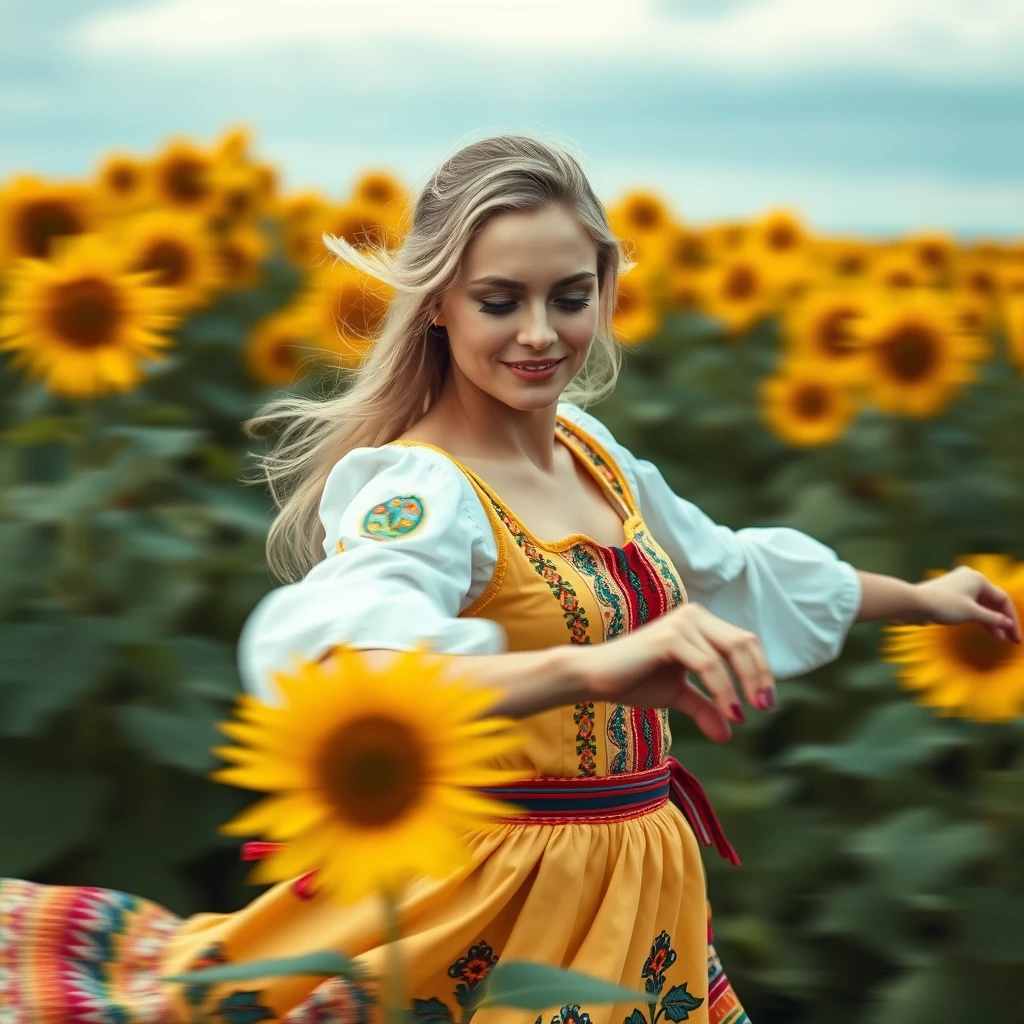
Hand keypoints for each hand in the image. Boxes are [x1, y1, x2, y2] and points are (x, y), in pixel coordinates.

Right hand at [573, 602, 775, 743]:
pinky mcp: (669, 637)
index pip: (744, 642)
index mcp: (699, 623)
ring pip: (728, 654)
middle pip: (744, 643)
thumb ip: (704, 707)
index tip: (766, 704)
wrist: (595, 677)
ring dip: (742, 688)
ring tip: (743, 716)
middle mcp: (694, 616)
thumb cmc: (633, 680)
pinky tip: (729, 713)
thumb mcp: (678, 695)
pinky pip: (707, 665)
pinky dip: (723, 691)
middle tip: (765, 708)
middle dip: (759, 677)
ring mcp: (681, 623)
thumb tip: (727, 735)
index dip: (761, 671)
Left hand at [910, 565, 1022, 642]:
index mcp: (978, 579)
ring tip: (1001, 639)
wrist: (912, 604)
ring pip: (982, 606)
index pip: (1003, 599)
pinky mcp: (951, 597)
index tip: (1016, 637)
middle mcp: (970, 580)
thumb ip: (992, 618)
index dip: (1011, 619)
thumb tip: (1008, 624)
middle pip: (993, 602)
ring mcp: (960, 588)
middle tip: (1012, 639)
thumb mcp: (971, 613)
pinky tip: (988, 632)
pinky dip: (979, 619)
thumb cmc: (942, 604)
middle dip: (1002, 621)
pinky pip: (971, 608)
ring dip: (992, 622)